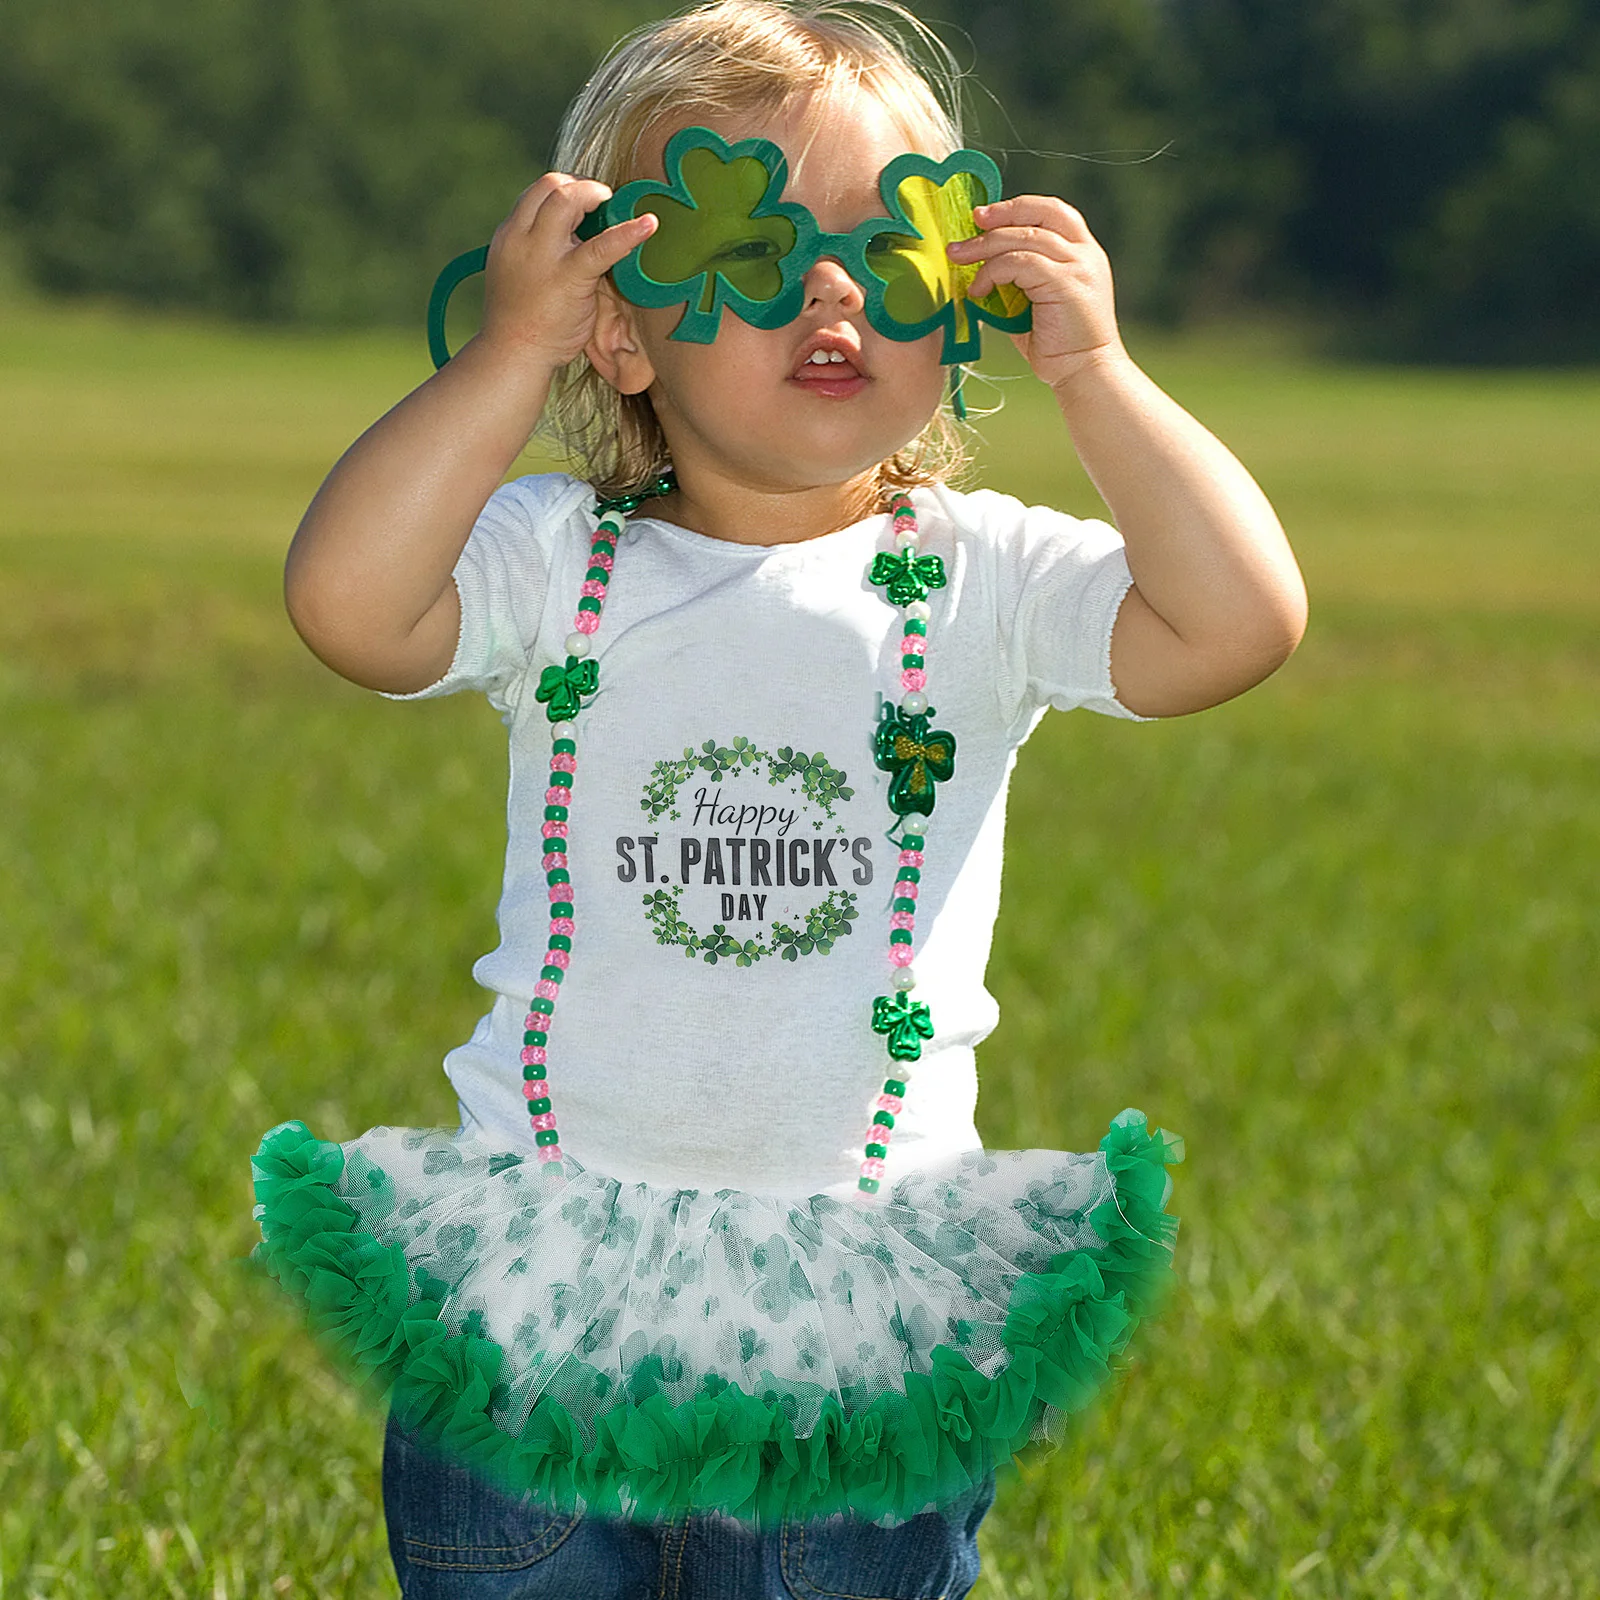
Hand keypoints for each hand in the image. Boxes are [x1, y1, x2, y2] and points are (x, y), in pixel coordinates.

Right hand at [479, 173, 657, 367]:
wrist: (513, 355)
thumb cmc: (522, 321)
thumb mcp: (520, 272)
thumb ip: (539, 250)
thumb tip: (572, 235)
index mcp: (509, 235)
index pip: (536, 192)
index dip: (565, 187)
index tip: (584, 200)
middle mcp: (521, 237)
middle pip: (549, 185)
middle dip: (579, 185)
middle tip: (602, 200)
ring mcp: (542, 256)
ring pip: (565, 198)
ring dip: (593, 194)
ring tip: (613, 204)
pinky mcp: (568, 277)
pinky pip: (600, 246)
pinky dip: (627, 232)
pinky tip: (649, 224)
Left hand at [946, 197, 1125, 393]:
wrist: (1084, 372)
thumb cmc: (1057, 344)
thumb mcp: (1035, 299)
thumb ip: (1019, 275)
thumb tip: (979, 263)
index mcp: (1082, 251)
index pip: (1050, 211)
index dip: (1015, 207)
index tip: (983, 216)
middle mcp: (1085, 253)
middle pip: (1039, 214)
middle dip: (999, 215)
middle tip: (967, 225)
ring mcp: (1079, 266)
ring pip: (1025, 238)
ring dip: (985, 245)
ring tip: (958, 257)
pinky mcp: (1066, 283)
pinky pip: (1022, 263)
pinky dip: (993, 271)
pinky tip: (978, 289)